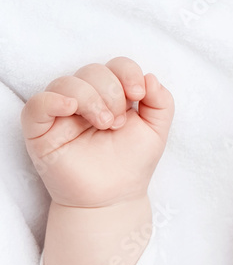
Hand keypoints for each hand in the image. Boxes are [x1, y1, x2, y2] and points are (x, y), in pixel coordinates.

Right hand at [20, 56, 173, 207]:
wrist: (113, 198)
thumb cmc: (131, 165)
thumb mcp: (156, 131)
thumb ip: (161, 102)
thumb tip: (150, 76)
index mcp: (111, 96)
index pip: (115, 66)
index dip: (127, 72)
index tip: (139, 94)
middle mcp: (85, 100)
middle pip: (92, 70)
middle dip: (111, 92)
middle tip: (118, 122)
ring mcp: (61, 113)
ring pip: (67, 82)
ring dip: (91, 98)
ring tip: (105, 124)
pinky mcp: (41, 130)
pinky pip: (38, 104)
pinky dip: (54, 100)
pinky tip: (71, 108)